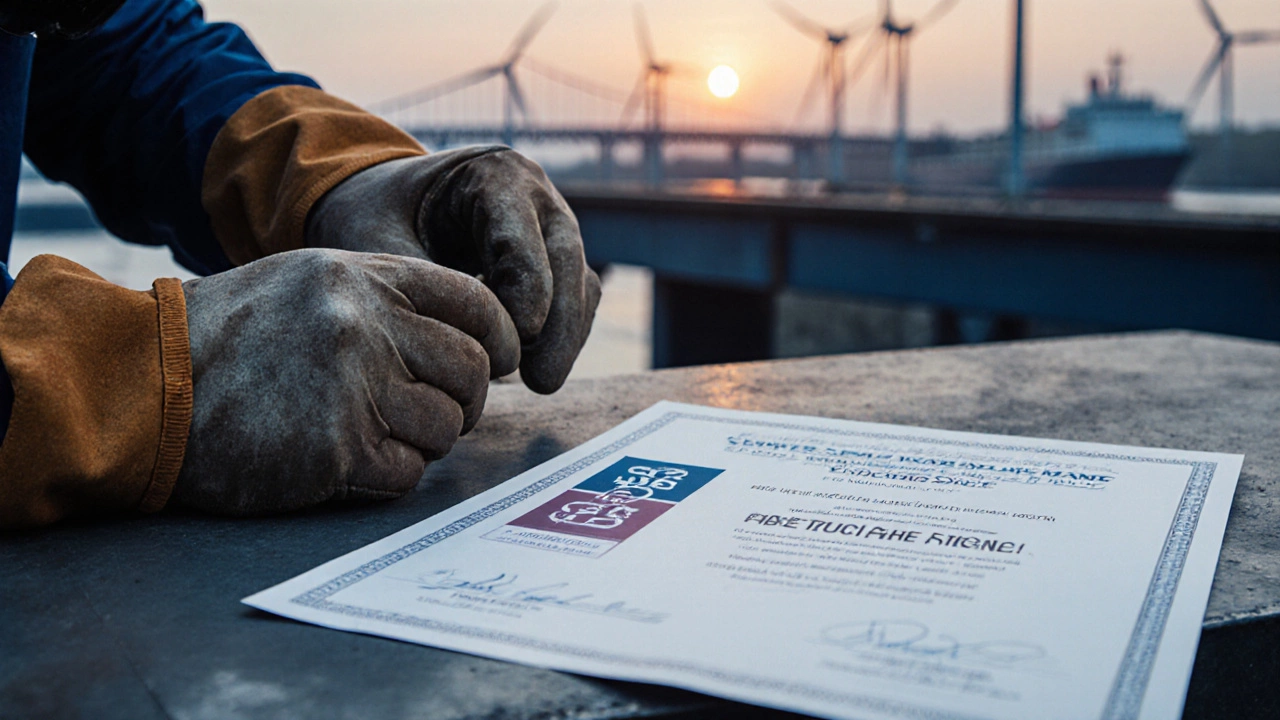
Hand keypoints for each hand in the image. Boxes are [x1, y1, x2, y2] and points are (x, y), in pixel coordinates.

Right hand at [172, 249, 519, 514]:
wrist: (140, 386)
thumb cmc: (227, 339)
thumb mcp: (307, 284)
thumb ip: (384, 301)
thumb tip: (465, 338)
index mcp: (364, 278)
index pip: (477, 303)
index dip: (497, 338)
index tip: (493, 361)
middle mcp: (367, 325)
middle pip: (472, 370)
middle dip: (463, 399)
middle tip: (430, 410)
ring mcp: (354, 387)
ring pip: (448, 426)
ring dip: (423, 440)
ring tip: (374, 434)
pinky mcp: (337, 450)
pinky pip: (408, 473)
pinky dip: (389, 475)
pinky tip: (347, 462)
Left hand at [305, 147, 601, 393]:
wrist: (387, 202)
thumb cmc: (377, 213)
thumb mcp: (378, 239)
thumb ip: (419, 283)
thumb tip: (458, 339)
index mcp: (494, 174)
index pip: (522, 233)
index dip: (528, 287)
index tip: (521, 337)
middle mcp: (535, 195)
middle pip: (566, 258)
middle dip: (559, 322)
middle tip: (542, 379)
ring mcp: (551, 227)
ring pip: (579, 281)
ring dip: (566, 334)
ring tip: (540, 381)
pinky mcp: (554, 260)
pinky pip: (574, 298)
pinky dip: (562, 335)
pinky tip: (537, 371)